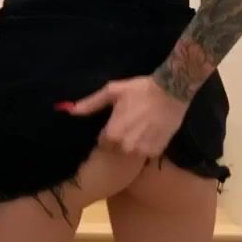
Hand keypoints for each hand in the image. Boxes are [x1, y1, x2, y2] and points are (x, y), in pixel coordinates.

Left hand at [63, 74, 188, 159]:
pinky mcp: (157, 150)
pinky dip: (148, 144)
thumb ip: (91, 104)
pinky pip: (146, 152)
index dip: (108, 132)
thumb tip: (70, 111)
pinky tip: (152, 131)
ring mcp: (143, 150)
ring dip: (134, 142)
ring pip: (132, 152)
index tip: (116, 122)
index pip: (103, 142)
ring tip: (142, 126)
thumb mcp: (113, 91)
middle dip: (121, 138)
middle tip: (131, 122)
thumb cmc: (140, 90)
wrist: (172, 91)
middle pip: (117, 148)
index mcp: (113, 134)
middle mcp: (127, 146)